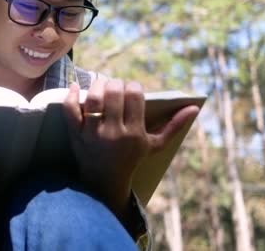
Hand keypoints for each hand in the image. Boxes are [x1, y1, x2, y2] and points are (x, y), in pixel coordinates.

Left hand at [63, 78, 198, 217]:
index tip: (131, 87)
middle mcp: (114, 132)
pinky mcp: (76, 135)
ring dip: (97, 86)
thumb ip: (174, 126)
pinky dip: (71, 96)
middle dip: (115, 83)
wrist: (105, 182)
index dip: (133, 85)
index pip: (135, 95)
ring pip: (94, 99)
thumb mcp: (155, 145)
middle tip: (115, 86)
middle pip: (114, 93)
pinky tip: (75, 87)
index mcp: (134, 133)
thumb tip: (194, 107)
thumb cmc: (133, 159)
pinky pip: (70, 111)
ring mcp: (93, 134)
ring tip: (101, 85)